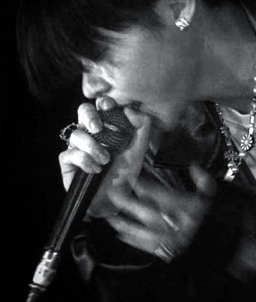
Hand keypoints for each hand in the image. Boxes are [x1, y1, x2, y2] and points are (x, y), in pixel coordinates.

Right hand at [59, 96, 151, 217]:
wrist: (115, 199)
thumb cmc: (126, 172)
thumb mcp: (139, 148)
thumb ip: (142, 126)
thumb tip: (129, 109)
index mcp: (108, 126)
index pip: (102, 105)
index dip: (104, 103)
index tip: (111, 109)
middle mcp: (91, 132)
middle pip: (83, 110)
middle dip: (90, 116)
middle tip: (98, 129)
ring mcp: (77, 146)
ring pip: (76, 134)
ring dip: (92, 146)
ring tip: (105, 160)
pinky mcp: (67, 162)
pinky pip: (69, 153)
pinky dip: (84, 160)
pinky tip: (95, 170)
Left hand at [107, 164, 216, 261]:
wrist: (226, 243)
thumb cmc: (219, 215)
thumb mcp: (216, 194)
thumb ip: (203, 180)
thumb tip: (192, 165)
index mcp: (189, 207)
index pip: (162, 195)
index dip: (145, 187)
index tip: (132, 180)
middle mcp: (178, 223)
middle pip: (148, 212)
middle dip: (128, 203)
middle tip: (113, 194)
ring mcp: (173, 239)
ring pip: (144, 231)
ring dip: (126, 224)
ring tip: (110, 217)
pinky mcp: (170, 251)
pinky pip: (148, 246)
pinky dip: (134, 241)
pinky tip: (122, 235)